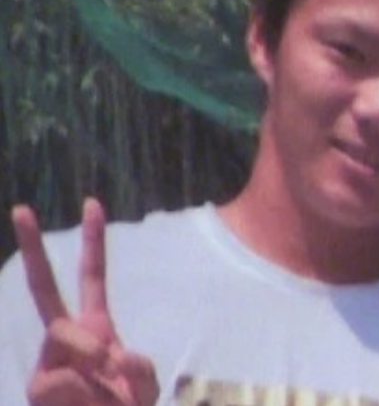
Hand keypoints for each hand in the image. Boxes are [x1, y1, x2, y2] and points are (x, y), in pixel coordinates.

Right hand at [11, 198, 158, 405]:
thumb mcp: (144, 386)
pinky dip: (85, 392)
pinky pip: (62, 377)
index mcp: (96, 325)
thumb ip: (139, 368)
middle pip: (44, 288)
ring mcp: (49, 361)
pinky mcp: (38, 386)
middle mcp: (67, 338)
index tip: (93, 204)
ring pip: (62, 333)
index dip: (93, 241)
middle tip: (22, 209)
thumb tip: (110, 355)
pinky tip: (87, 405)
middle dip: (32, 249)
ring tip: (104, 396)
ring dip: (91, 357)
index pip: (92, 277)